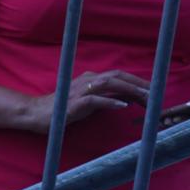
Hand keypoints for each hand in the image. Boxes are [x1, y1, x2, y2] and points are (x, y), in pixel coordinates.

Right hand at [20, 69, 147, 129]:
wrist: (34, 114)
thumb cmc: (61, 109)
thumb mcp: (88, 102)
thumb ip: (105, 97)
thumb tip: (128, 98)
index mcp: (90, 79)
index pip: (118, 76)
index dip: (137, 81)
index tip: (153, 89)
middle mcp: (86, 81)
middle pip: (117, 76)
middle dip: (138, 82)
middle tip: (155, 92)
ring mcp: (79, 91)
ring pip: (109, 84)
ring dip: (129, 89)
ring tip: (144, 96)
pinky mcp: (73, 103)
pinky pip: (95, 100)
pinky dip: (110, 101)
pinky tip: (122, 106)